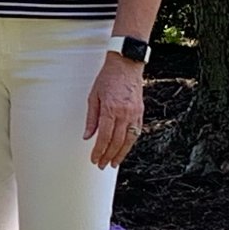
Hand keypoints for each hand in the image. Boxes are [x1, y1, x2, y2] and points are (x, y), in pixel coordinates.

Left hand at [83, 55, 145, 169]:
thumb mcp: (93, 96)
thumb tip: (88, 136)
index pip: (104, 137)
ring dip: (121, 154)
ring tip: (114, 163)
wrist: (126, 64)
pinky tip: (124, 149)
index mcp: (110, 109)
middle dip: (108, 156)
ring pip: (129, 140)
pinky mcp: (140, 112)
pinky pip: (136, 132)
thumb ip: (91, 119)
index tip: (94, 159)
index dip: (99, 151)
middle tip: (102, 165)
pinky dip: (130, 143)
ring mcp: (134, 113)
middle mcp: (124, 113)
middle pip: (117, 142)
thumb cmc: (108, 78)